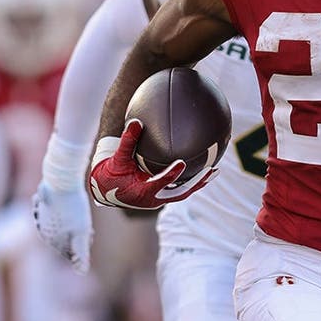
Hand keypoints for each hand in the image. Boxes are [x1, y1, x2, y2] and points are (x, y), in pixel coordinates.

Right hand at [32, 181, 92, 272]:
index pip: (68, 252)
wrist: (62, 180)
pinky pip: (54, 213)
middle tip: (89, 229)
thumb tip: (82, 272)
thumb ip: (80, 253)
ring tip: (81, 218)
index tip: (90, 235)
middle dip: (77, 236)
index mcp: (51, 239)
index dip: (82, 246)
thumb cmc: (73, 207)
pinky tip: (68, 207)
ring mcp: (42, 216)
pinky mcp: (43, 203)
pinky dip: (64, 213)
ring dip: (72, 225)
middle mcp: (43, 229)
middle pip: (64, 239)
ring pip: (59, 226)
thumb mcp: (81, 232)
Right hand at [88, 119, 216, 210]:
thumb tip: (137, 121)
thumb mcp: (117, 158)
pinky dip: (192, 180)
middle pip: (180, 192)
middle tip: (210, 170)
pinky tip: (203, 168)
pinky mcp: (162, 196)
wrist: (106, 189)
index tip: (181, 162)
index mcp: (141, 191)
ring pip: (183, 192)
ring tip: (215, 171)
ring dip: (199, 182)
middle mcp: (153, 198)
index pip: (159, 183)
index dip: (170, 174)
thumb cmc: (111, 172)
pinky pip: (180, 188)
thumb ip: (127, 141)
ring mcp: (160, 199)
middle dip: (196, 182)